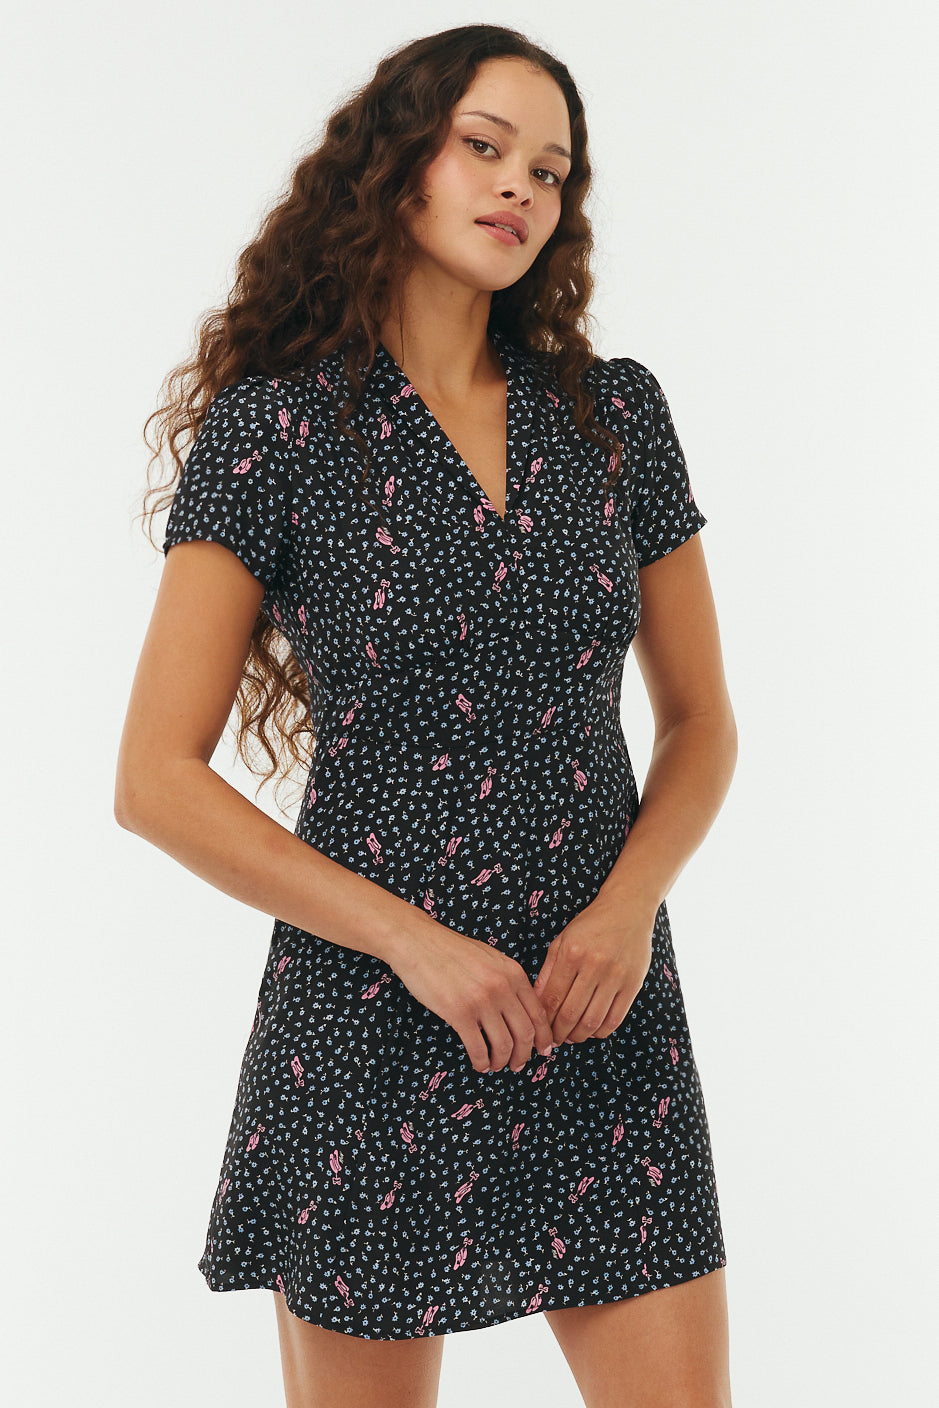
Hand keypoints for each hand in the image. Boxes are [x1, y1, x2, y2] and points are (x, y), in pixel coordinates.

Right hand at [385, 925, 556, 1073]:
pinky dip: (481, 1062)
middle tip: (518, 1065)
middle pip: (525, 1033)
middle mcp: (502, 987)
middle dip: (524, 1055)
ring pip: (504, 1045)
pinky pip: (478, 1048)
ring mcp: (481, 1001)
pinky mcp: (458, 1013)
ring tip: (495, 1066)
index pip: (538, 1013)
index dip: (543, 1037)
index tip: (542, 1050)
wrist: (417, 941)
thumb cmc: (450, 950)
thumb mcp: (490, 958)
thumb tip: (520, 1009)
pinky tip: (479, 1064)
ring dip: (501, 1062)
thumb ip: (508, 980)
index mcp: (513, 973)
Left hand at [533, 893, 656, 1045]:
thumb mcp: (562, 941)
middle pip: (571, 1014)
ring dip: (579, 1036)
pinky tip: (592, 1030)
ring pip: (593, 1021)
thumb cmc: (591, 925)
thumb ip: (548, 972)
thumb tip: (535, 1003)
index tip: (540, 1030)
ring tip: (571, 1036)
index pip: (552, 998)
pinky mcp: (633, 984)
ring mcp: (616, 976)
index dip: (544, 1020)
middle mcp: (594, 965)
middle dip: (559, 1033)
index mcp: (571, 953)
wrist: (628, 909)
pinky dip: (601, 1031)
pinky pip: (615, 1018)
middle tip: (554, 1039)